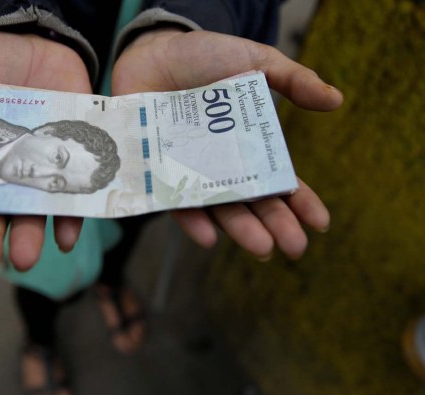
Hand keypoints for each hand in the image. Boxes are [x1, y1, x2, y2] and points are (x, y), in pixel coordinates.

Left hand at [112, 29, 343, 259]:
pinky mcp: (160, 171)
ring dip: (240, 230)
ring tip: (262, 248)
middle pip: (253, 203)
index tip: (321, 224)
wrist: (154, 50)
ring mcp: (192, 170)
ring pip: (219, 208)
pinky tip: (210, 236)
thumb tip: (336, 99)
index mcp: (250, 148)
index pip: (279, 182)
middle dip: (275, 226)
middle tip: (294, 248)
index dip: (300, 203)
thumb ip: (293, 80)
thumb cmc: (204, 57)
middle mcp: (223, 166)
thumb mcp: (255, 61)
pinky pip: (175, 201)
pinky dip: (191, 219)